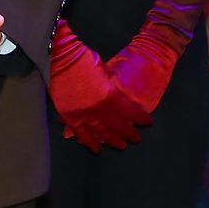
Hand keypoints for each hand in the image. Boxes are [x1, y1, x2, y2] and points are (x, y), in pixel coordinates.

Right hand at [46, 24, 144, 152]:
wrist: (61, 58)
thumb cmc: (85, 60)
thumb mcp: (106, 71)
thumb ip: (112, 86)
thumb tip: (118, 94)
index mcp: (110, 97)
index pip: (130, 111)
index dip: (140, 118)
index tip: (148, 122)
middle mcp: (98, 110)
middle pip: (117, 126)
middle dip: (128, 133)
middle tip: (136, 139)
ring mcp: (83, 115)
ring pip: (100, 133)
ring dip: (112, 140)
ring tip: (121, 146)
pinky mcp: (69, 117)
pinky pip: (80, 133)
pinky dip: (88, 141)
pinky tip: (96, 149)